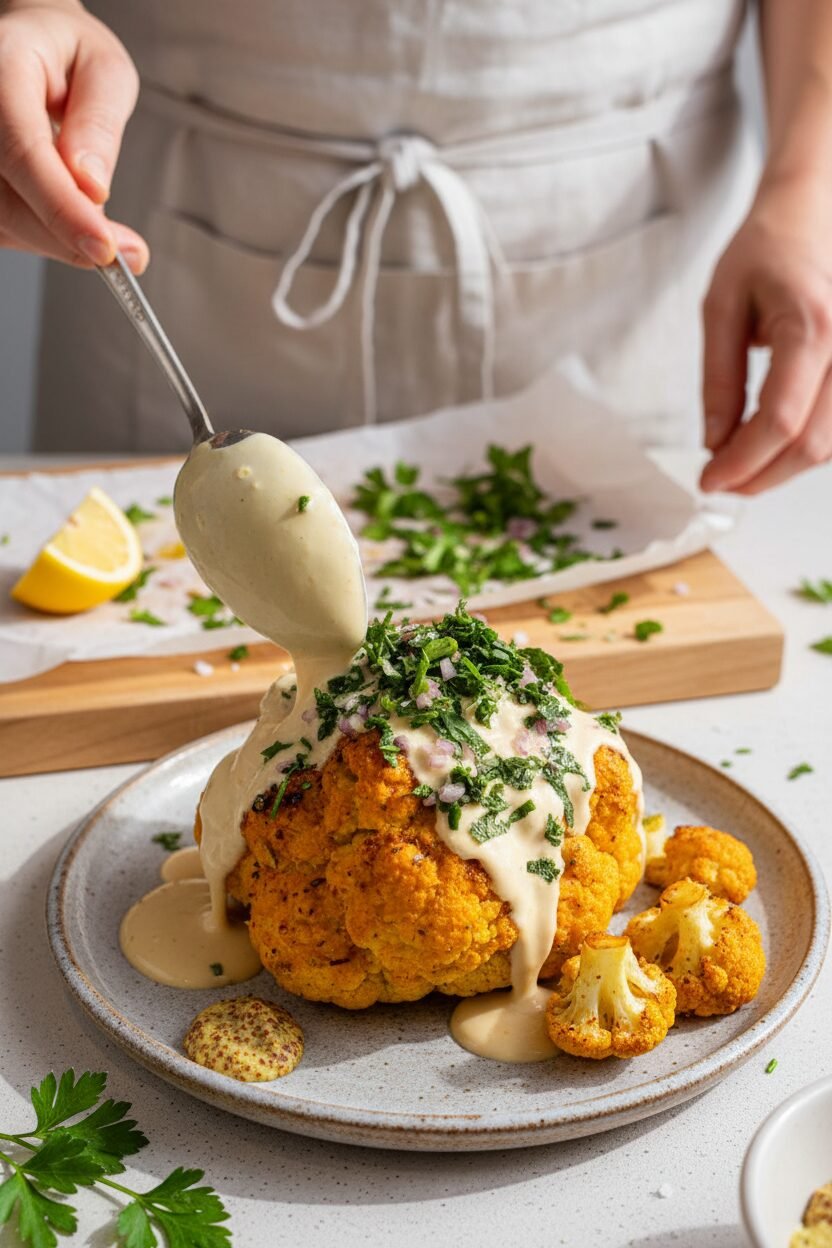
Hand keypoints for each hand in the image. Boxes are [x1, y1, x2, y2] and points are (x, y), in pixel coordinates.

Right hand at [0, 0, 147, 271]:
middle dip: (68, 236)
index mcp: (1, 70)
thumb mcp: (105, 71)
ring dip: (58, 240)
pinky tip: (71, 222)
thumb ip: (99, 123)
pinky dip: (44, 235)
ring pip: (4, 221)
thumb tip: (92, 186)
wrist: (32, 45)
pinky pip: (4, 225)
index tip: (105, 246)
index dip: (63, 207)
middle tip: (126, 252)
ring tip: (102, 230)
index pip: (22, 151)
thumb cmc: (68, 53)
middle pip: (7, 199)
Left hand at [700, 175, 831, 493]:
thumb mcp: (721, 308)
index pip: (780, 420)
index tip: (709, 479)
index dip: (741, 462)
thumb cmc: (768, 249)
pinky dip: (809, 445)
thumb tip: (715, 443)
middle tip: (722, 482)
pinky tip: (775, 443)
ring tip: (742, 463)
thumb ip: (719, 380)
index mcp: (811, 323)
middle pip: (813, 444)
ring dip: (785, 467)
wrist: (815, 211)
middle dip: (761, 476)